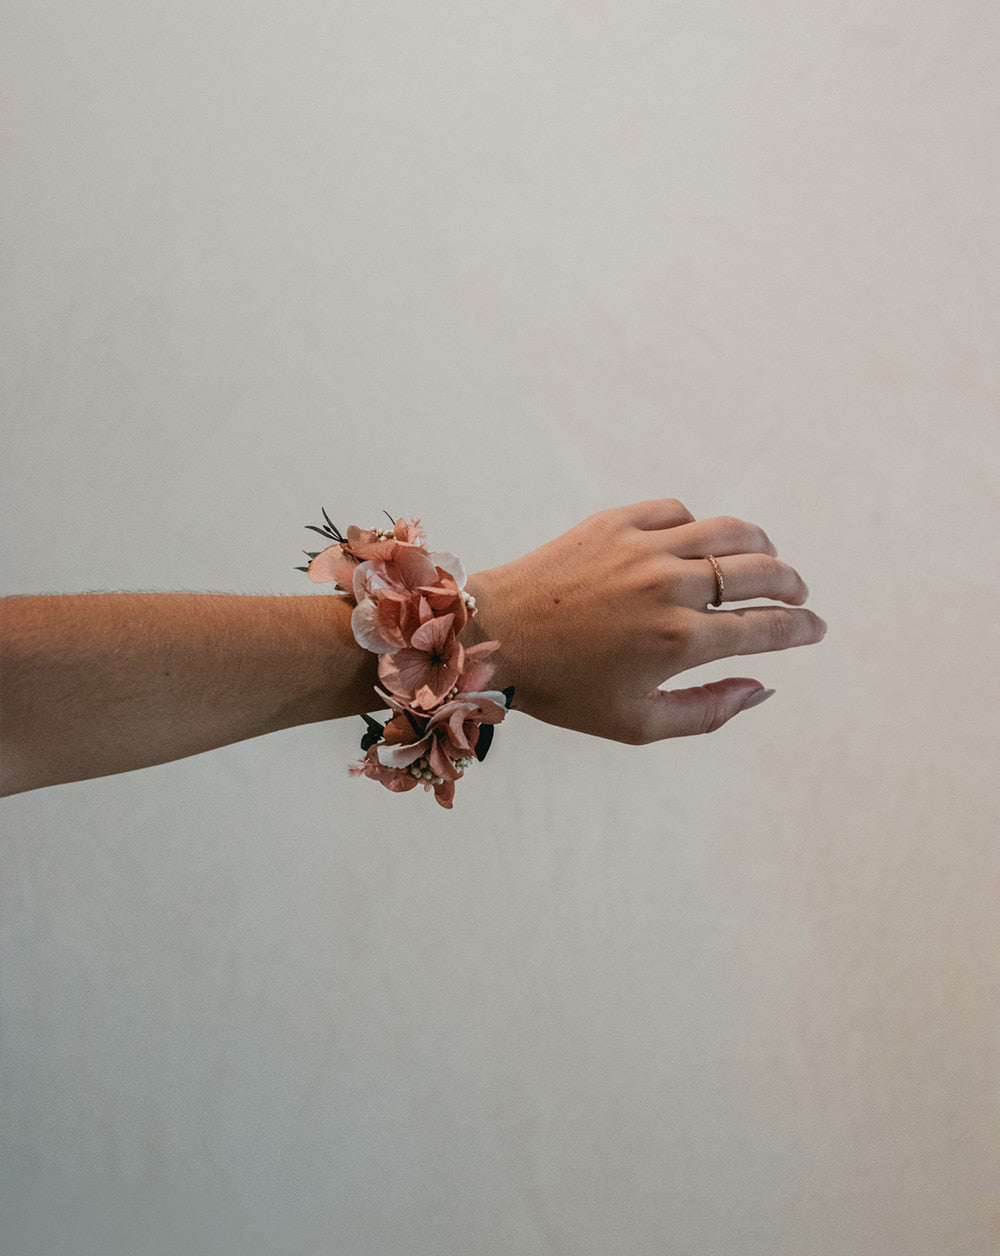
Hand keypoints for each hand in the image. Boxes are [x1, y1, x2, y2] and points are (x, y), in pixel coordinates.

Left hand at [464, 498, 825, 742]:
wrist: (493, 638)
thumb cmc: (563, 690)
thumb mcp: (637, 724)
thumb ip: (709, 712)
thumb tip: (763, 690)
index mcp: (679, 642)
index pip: (766, 627)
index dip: (801, 628)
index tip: (816, 629)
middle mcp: (669, 587)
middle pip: (761, 573)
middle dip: (792, 585)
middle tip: (798, 594)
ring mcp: (643, 548)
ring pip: (729, 532)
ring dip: (761, 546)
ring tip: (767, 560)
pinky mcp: (615, 522)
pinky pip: (678, 512)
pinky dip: (700, 527)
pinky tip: (699, 544)